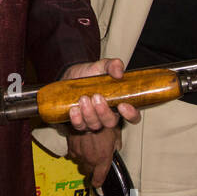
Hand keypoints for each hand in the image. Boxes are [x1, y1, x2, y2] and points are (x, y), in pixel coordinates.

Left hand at [62, 58, 140, 186]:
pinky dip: (76, 122)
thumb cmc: (86, 74)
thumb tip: (119, 69)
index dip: (131, 114)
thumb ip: (111, 65)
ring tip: (82, 101)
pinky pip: (78, 130)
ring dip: (88, 117)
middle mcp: (106, 117)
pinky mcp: (76, 124)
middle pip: (110, 123)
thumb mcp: (99, 65)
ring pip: (94, 127)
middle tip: (94, 98)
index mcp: (116, 105)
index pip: (131, 116)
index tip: (124, 107)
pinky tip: (73, 116)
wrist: (66, 75)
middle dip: (103, 113)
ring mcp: (91, 123)